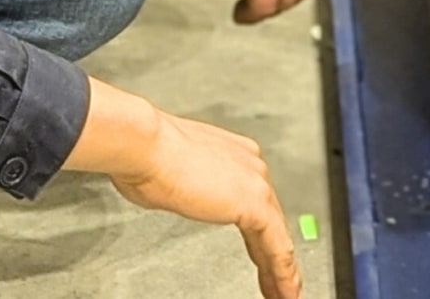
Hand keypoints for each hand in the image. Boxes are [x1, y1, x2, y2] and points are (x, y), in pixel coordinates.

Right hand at [70, 81, 302, 298]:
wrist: (144, 145)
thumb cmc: (145, 156)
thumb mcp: (167, 175)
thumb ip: (182, 188)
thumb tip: (172, 193)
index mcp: (230, 154)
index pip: (253, 199)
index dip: (258, 230)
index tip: (257, 250)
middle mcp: (249, 163)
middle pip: (270, 218)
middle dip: (272, 253)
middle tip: (275, 280)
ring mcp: (255, 182)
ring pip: (278, 236)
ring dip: (281, 271)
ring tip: (283, 295)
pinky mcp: (256, 204)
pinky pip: (279, 248)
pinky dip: (283, 274)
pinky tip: (285, 291)